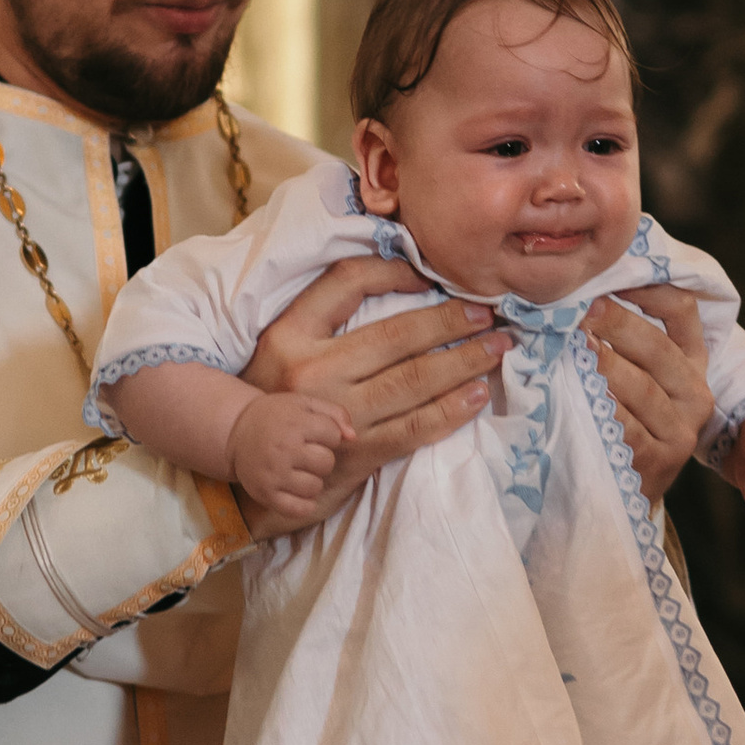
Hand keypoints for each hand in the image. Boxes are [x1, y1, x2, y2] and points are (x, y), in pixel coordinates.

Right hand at [224, 388, 349, 524]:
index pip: (334, 436)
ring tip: (297, 470)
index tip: (312, 433)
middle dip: (320, 458)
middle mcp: (284, 449)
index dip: (327, 435)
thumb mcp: (304, 403)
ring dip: (312, 479)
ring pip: (316, 487)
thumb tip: (352, 437)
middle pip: (327, 463)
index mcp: (295, 423)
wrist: (236, 432)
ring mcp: (274, 474)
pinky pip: (299, 509)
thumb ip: (335, 413)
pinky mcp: (266, 494)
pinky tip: (297, 491)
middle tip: (303, 453)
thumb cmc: (277, 416)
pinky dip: (304, 504)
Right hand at [234, 257, 503, 536]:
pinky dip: (452, 410)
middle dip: (450, 320)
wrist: (248, 473)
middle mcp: (311, 370)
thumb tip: (399, 285)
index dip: (394, 271)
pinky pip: (415, 428)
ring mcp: (335, 414)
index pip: (348, 282)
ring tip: (497, 348)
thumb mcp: (281, 351)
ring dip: (464, 362)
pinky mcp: (355, 454)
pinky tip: (477, 394)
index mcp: (289, 335)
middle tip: (488, 313)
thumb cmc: (273, 404)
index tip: (431, 276)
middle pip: (395, 334)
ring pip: (413, 380)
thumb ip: (324, 323)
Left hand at [583, 288, 713, 505]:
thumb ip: (626, 338)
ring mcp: (681, 431)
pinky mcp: (659, 461)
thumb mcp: (637, 375)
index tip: (613, 277)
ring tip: (575, 345)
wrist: (630, 486)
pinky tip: (578, 392)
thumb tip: (587, 286)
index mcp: (693, 362)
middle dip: (620, 325)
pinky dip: (603, 408)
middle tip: (584, 309)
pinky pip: (628, 428)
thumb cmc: (626, 416)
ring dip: (607, 365)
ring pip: (643, 389)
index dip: (651, 288)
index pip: (683, 311)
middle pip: (659, 349)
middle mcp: (695, 393)